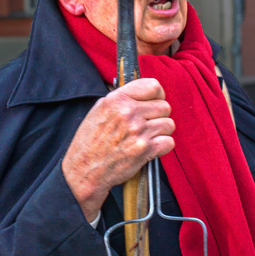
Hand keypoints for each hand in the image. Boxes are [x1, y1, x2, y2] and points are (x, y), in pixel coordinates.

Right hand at [62, 78, 174, 221]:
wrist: (85, 169)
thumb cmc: (90, 142)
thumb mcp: (98, 110)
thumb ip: (120, 99)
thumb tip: (141, 94)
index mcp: (117, 100)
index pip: (153, 86)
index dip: (158, 94)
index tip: (155, 101)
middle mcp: (128, 112)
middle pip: (164, 106)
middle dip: (159, 116)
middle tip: (148, 124)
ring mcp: (138, 131)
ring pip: (168, 124)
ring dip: (161, 132)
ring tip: (146, 137)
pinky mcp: (145, 149)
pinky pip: (169, 142)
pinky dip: (162, 147)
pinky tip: (149, 148)